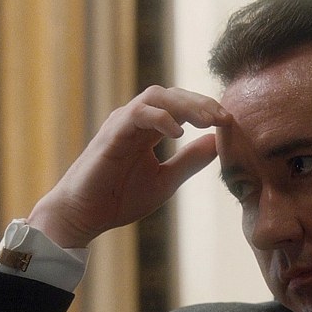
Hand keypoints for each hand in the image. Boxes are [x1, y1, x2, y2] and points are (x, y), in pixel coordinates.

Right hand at [27, 86, 230, 247]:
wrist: (82, 217)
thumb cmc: (118, 199)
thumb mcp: (166, 180)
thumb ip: (190, 161)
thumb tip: (218, 142)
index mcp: (147, 129)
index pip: (180, 106)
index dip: (205, 109)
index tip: (229, 121)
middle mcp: (134, 121)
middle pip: (171, 94)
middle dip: (200, 102)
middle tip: (224, 116)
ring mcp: (121, 125)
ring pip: (155, 97)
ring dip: (185, 104)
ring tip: (208, 120)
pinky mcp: (111, 136)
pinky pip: (136, 115)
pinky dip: (160, 118)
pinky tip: (179, 133)